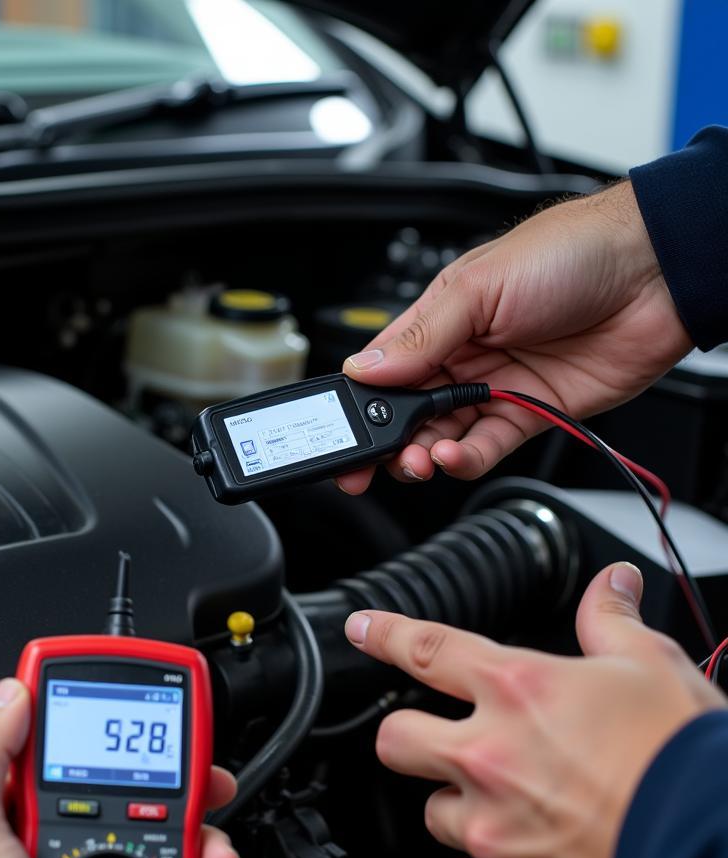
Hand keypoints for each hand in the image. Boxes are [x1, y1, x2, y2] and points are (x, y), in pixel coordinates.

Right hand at [338, 181, 692, 491]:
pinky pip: (487, 447)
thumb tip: (363, 370)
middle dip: (385, 443)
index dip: (359, 405)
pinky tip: (455, 456)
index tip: (342, 435)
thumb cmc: (573, 252)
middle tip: (373, 463)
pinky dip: (466, 459)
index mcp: (438, 320)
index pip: (382, 370)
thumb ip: (420, 337)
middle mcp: (462, 355)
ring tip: (421, 459)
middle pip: (406, 413)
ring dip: (424, 454)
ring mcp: (496, 386)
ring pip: (442, 436)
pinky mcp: (531, 412)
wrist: (656, 272)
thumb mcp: (480, 288)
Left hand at [344, 562, 724, 857]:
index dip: (385, 634)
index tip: (362, 629)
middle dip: (408, 735)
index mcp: (518, 693)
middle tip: (442, 739)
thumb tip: (610, 585)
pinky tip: (549, 855)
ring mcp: (490, 829)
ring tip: (519, 806)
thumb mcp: (654, 670)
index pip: (428, 649)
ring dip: (463, 805)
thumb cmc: (688, 768)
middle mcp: (488, 758)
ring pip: (435, 812)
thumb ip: (612, 623)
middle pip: (396, 739)